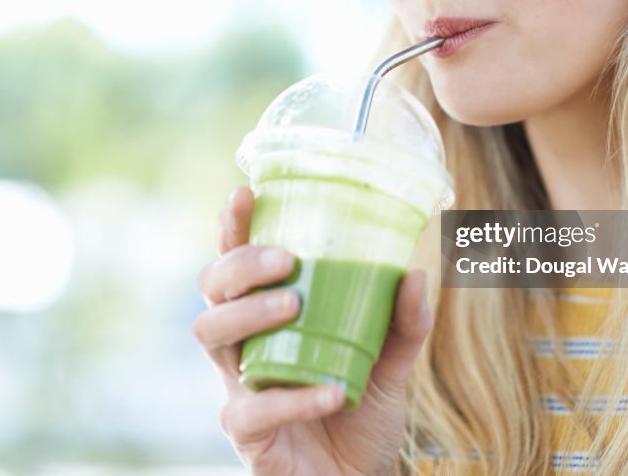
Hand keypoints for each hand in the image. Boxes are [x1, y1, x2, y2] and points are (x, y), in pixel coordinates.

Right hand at [193, 186, 433, 475]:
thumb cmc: (360, 409)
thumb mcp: (390, 362)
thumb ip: (404, 323)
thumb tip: (416, 274)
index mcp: (267, 318)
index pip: (238, 264)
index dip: (233, 228)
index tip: (245, 193)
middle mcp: (243, 346)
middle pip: (212, 291)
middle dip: (240, 265)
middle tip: (287, 259)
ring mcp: (238, 388)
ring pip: (212, 336)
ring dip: (250, 314)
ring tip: (295, 305)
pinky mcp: (246, 433)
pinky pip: (252, 410)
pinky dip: (294, 397)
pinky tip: (333, 390)